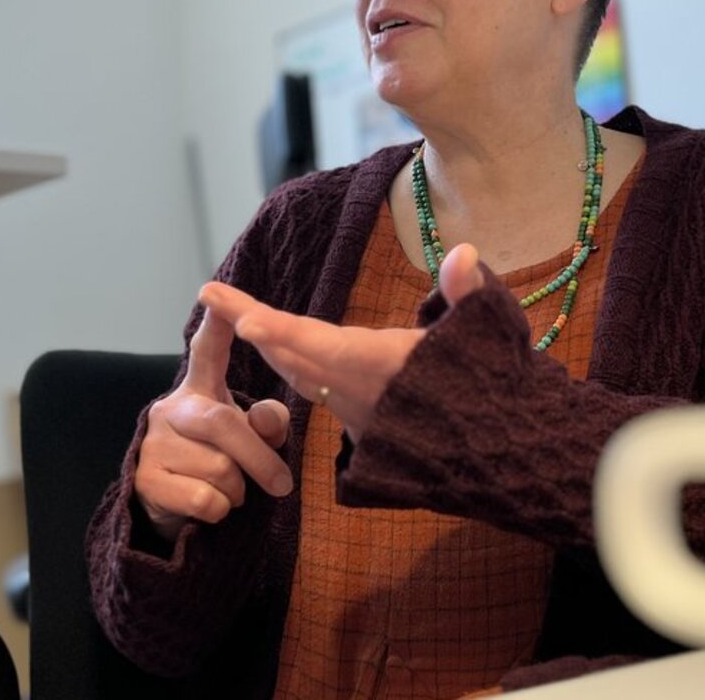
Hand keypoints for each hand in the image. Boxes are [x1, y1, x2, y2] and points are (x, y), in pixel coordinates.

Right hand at [133, 305, 294, 539]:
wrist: (171, 508)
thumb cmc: (218, 462)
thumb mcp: (247, 439)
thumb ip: (266, 424)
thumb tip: (268, 419)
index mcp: (199, 391)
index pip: (207, 352)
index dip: (216, 327)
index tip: (215, 295)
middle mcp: (171, 409)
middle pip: (224, 423)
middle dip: (261, 458)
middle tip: (283, 484)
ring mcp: (153, 443)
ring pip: (219, 469)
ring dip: (239, 491)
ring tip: (231, 491)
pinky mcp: (144, 479)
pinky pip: (204, 499)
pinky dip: (220, 510)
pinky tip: (210, 507)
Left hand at [198, 244, 487, 441]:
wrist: (496, 452)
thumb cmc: (490, 390)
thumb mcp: (484, 335)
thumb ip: (468, 293)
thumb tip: (465, 252)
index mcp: (380, 368)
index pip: (319, 346)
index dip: (279, 332)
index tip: (242, 320)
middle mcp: (358, 390)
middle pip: (293, 355)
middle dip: (251, 325)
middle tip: (209, 295)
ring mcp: (355, 407)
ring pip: (298, 372)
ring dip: (265, 342)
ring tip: (231, 312)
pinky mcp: (360, 417)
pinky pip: (312, 385)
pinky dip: (286, 359)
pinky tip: (269, 341)